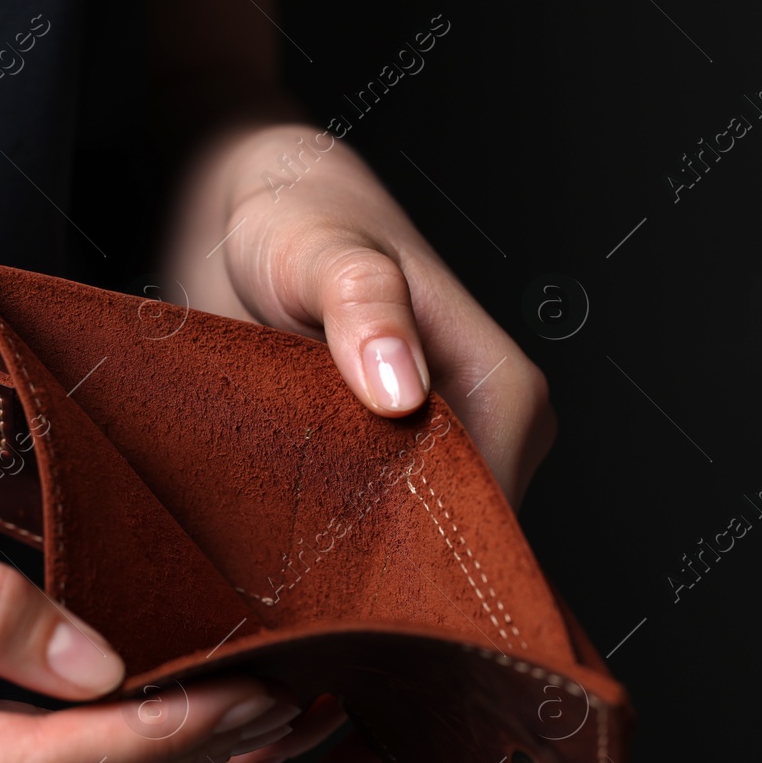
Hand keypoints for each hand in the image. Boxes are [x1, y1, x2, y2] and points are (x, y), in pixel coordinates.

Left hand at [161, 122, 556, 509]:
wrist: (256, 214)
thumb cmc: (297, 219)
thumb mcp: (321, 248)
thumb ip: (361, 304)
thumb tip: (401, 391)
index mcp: (505, 389)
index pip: (482, 511)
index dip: (410, 540)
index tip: (332, 534)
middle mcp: (493, 431)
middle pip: (446, 534)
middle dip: (376, 548)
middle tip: (294, 524)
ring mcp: (449, 454)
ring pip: (409, 538)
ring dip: (349, 541)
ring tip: (289, 507)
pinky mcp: (402, 466)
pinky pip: (379, 526)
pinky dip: (334, 529)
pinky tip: (291, 509)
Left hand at [162, 123, 556, 762]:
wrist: (238, 191)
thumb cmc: (288, 206)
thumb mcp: (321, 240)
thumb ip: (364, 300)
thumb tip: (403, 387)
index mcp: (495, 401)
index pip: (488, 544)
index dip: (431, 639)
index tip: (369, 709)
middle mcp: (475, 449)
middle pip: (448, 596)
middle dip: (388, 690)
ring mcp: (422, 475)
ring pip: (402, 605)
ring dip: (346, 687)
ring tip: (275, 759)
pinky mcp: (368, 486)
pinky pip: (360, 583)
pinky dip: (319, 645)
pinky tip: (269, 704)